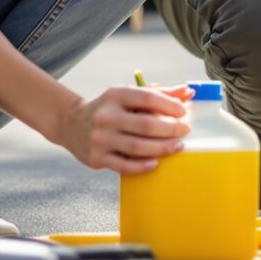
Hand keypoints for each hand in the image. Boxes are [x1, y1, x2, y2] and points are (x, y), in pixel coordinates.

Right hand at [53, 86, 189, 173]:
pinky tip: (156, 163)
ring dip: (162, 148)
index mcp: (115, 95)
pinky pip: (124, 165)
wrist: (72, 124)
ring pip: (138, 147)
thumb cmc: (110, 109)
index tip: (183, 112)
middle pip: (146, 124)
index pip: (147, 98)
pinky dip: (142, 166)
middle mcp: (106, 116)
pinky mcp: (97, 158)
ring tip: (177, 146)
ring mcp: (100, 138)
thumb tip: (188, 93)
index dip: (169, 105)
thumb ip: (159, 94)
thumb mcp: (128, 96)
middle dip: (171, 129)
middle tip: (185, 131)